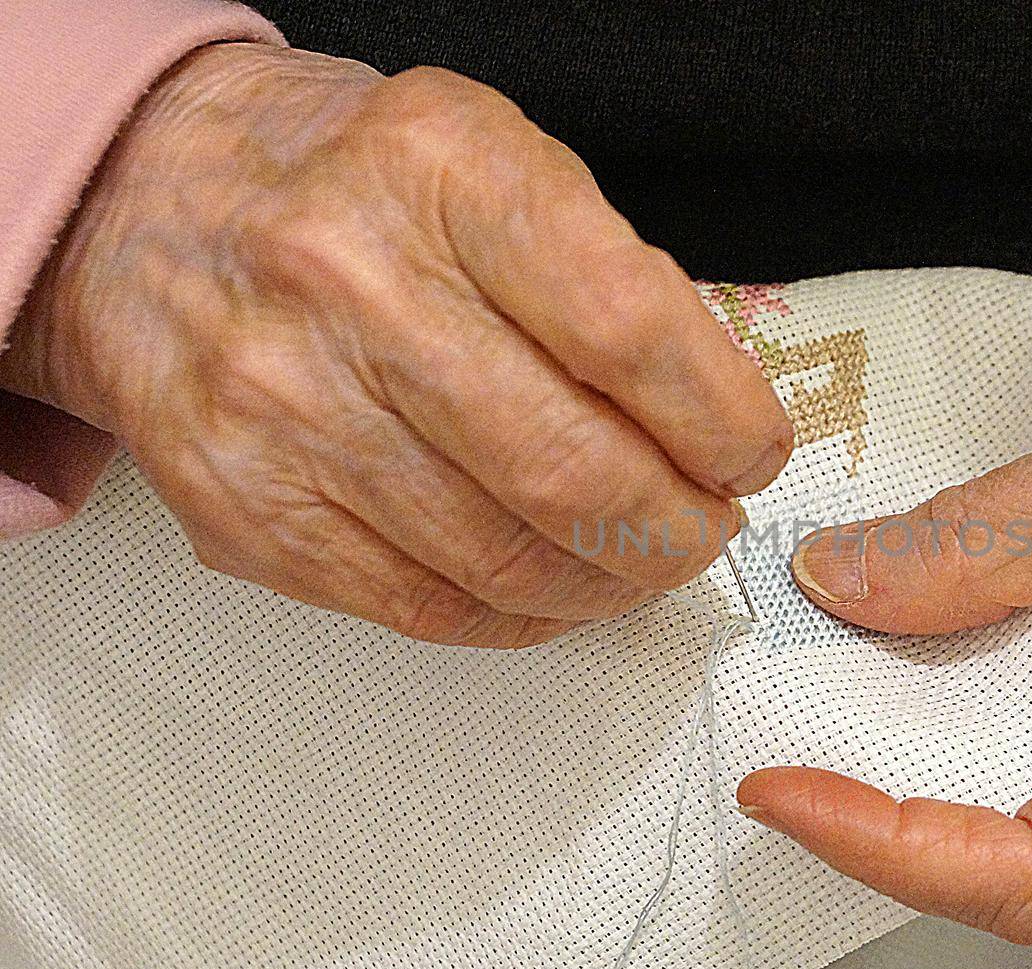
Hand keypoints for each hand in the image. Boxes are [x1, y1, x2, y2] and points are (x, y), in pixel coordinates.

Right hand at [5, 44, 790, 645]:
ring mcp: (285, 407)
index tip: (749, 453)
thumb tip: (716, 425)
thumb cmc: (354, 188)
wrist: (157, 206)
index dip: (720, 421)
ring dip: (608, 585)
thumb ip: (611, 281)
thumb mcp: (496, 163)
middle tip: (703, 530)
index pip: (629, 332)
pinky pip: (425, 608)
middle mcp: (348, 285)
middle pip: (572, 471)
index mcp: (441, 173)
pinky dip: (521, 617)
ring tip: (637, 560)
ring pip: (505, 563)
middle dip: (676, 531)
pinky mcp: (246, 509)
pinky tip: (553, 588)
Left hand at [738, 323, 1031, 943]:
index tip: (783, 788)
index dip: (893, 846)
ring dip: (915, 749)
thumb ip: (987, 541)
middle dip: (889, 803)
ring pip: (1019, 800)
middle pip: (1016, 855)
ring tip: (821, 687)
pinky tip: (902, 655)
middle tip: (777, 732)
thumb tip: (836, 583)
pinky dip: (959, 702)